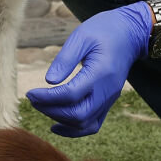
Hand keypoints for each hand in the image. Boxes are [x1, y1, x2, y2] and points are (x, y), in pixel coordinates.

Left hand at [25, 3, 152, 137]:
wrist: (130, 35)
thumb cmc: (104, 31)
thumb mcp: (82, 36)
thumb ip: (66, 59)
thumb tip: (49, 81)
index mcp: (100, 73)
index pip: (71, 95)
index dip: (48, 98)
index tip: (31, 93)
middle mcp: (107, 91)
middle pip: (78, 114)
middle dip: (51, 111)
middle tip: (33, 100)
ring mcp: (109, 99)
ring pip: (84, 123)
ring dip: (60, 119)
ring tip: (41, 106)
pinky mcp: (108, 102)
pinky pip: (92, 124)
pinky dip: (73, 129)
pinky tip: (56, 125)